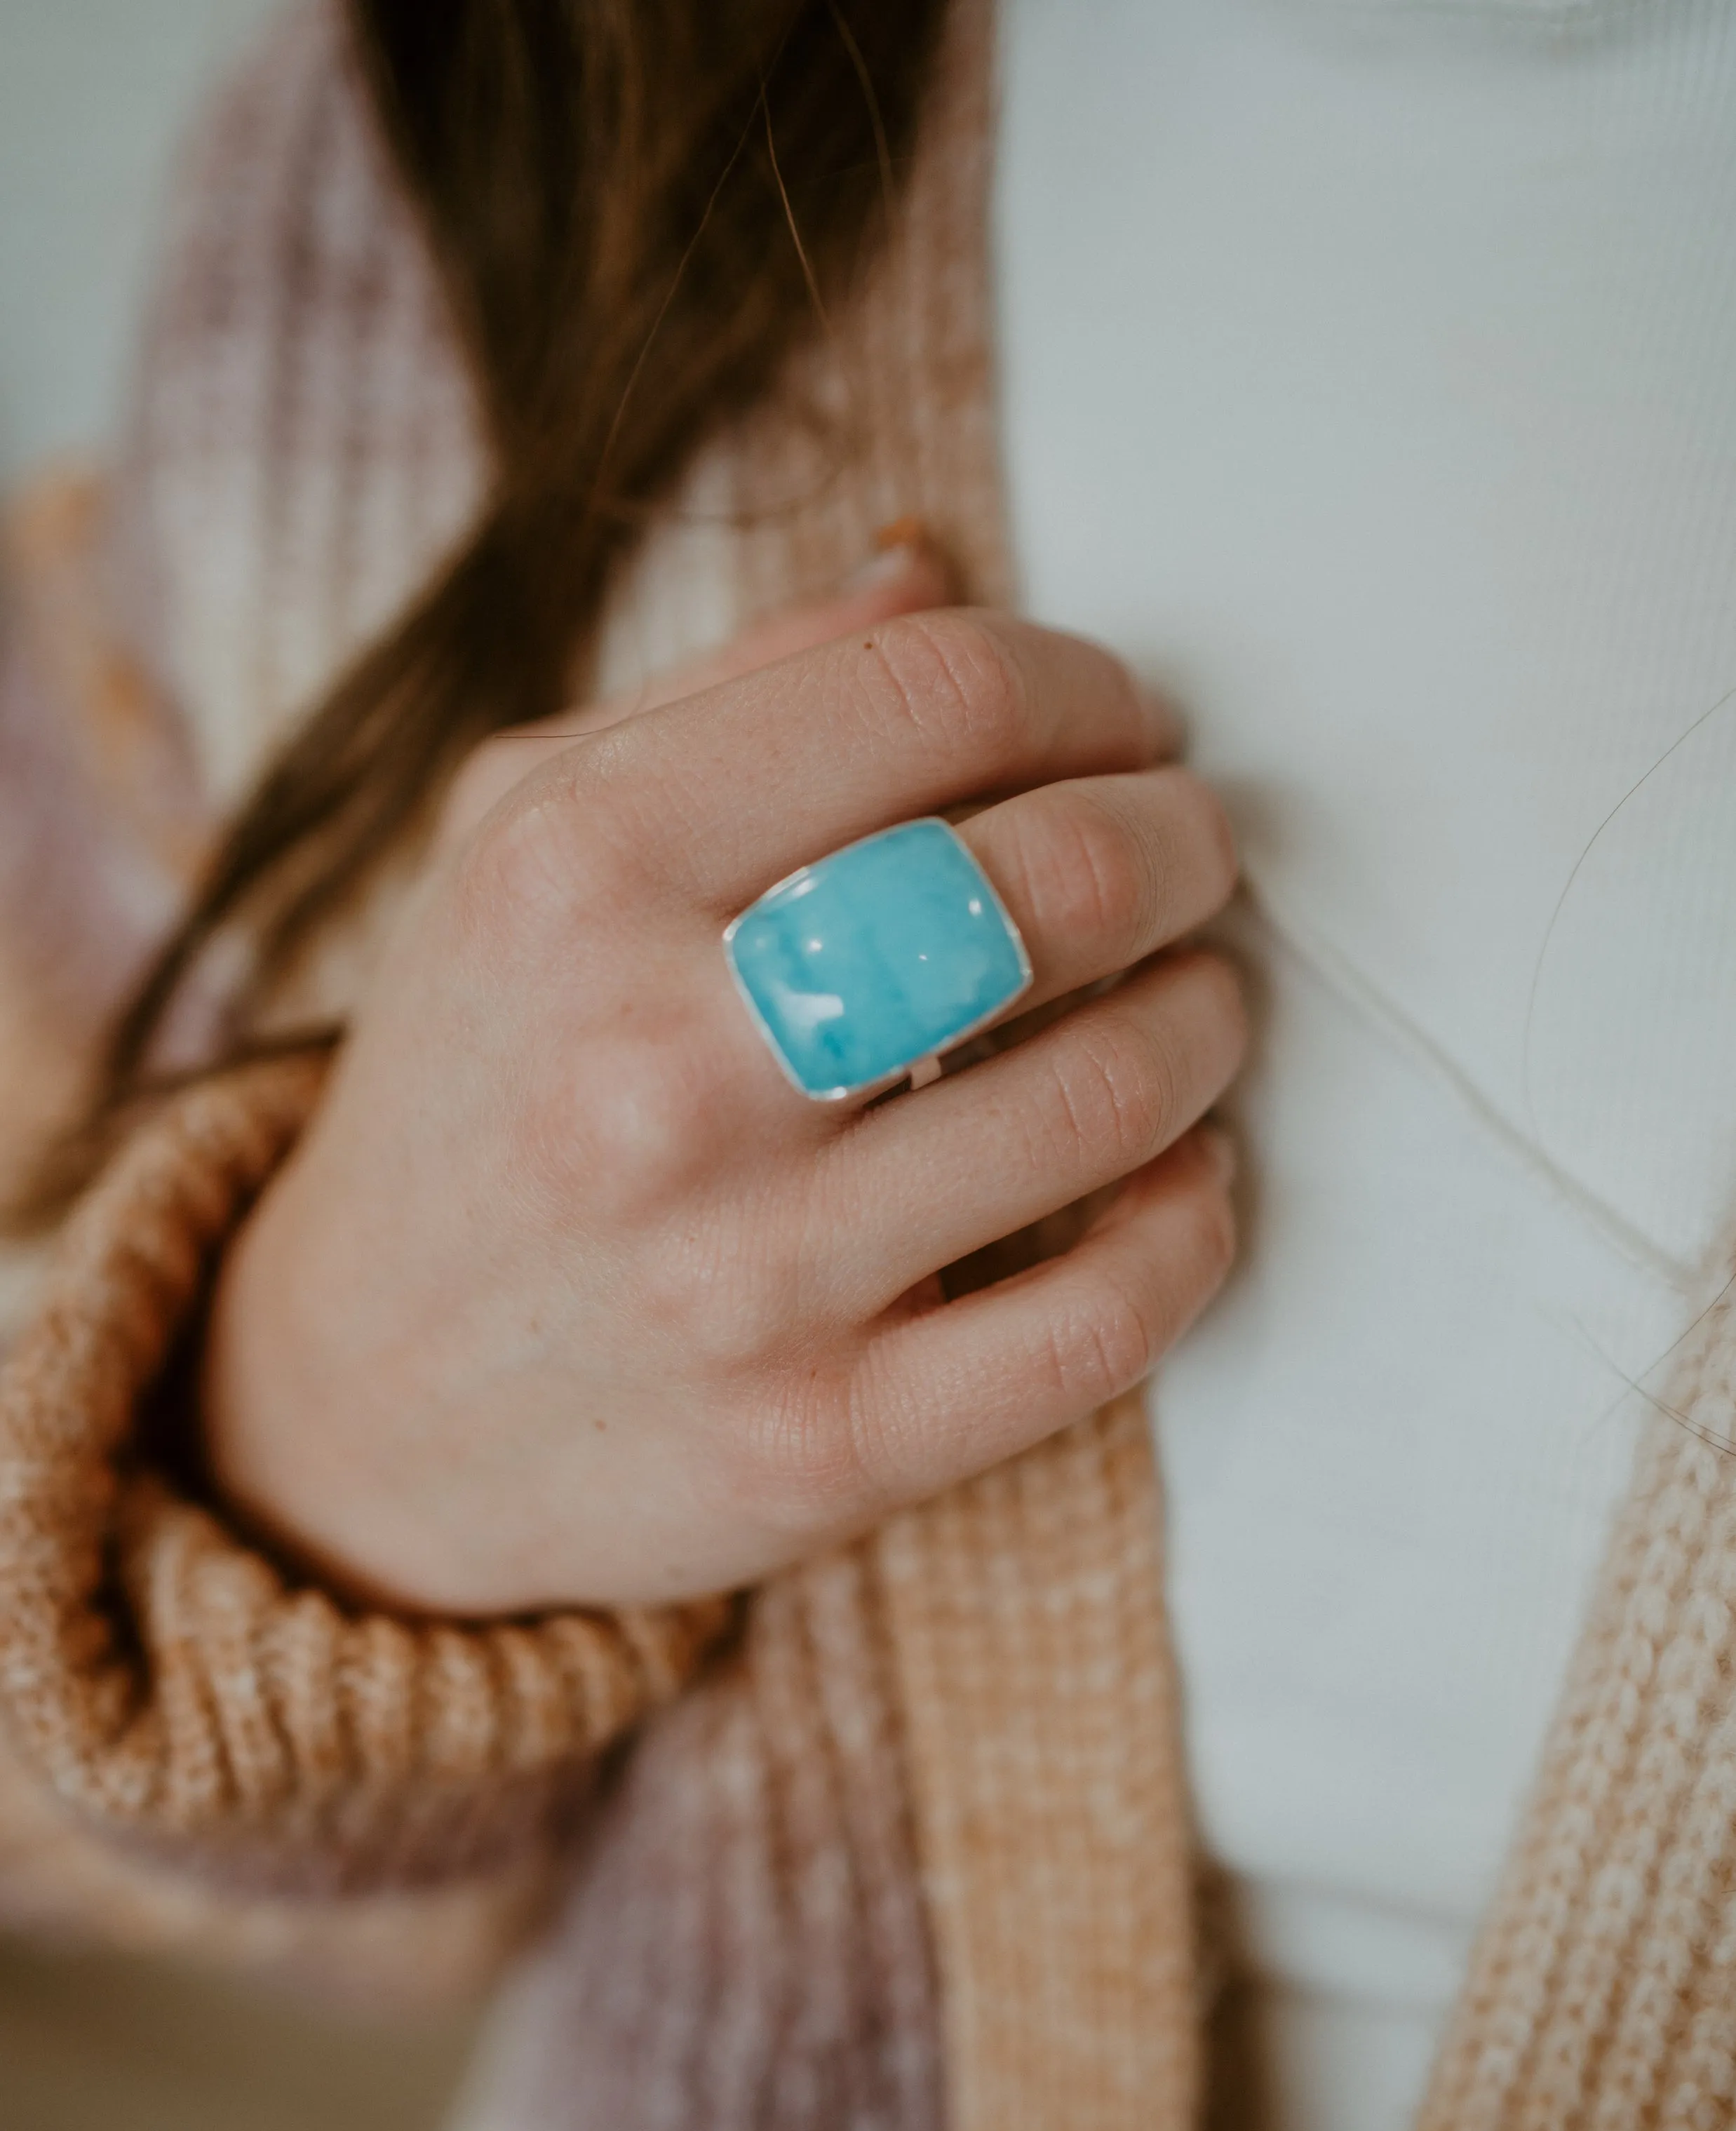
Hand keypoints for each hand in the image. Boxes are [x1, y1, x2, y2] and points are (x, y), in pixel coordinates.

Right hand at [201, 563, 1244, 1613]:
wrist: (362, 1405)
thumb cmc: (481, 1089)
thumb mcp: (516, 845)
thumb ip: (725, 693)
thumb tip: (936, 576)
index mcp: (578, 872)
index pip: (938, 695)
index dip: (1090, 688)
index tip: (1124, 727)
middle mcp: (657, 1069)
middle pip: (1053, 884)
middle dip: (1182, 841)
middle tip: (1191, 853)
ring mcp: (745, 1274)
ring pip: (1109, 1098)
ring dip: (1205, 1022)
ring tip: (1194, 1004)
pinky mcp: (823, 1443)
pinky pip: (1101, 1325)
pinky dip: (1190, 1231)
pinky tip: (1183, 1182)